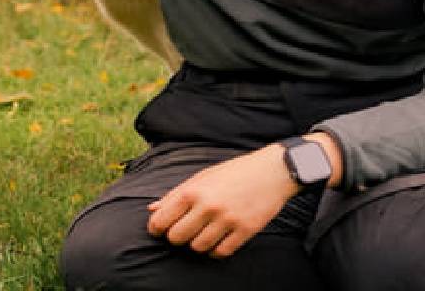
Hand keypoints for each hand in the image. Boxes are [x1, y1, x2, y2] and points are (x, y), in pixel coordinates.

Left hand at [145, 144, 296, 258]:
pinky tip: (217, 240)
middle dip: (176, 237)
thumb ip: (175, 194)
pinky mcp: (245, 230)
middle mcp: (208, 206)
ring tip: (202, 233)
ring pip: (198, 247)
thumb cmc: (234, 172)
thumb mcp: (201, 177)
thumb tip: (152, 209)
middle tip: (183, 231)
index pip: (162, 220)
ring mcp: (228, 219)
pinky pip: (221, 252)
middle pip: (177, 237)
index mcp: (193, 190)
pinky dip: (215, 250)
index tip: (159, 230)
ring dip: (196, 243)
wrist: (271, 171)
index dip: (156, 228)